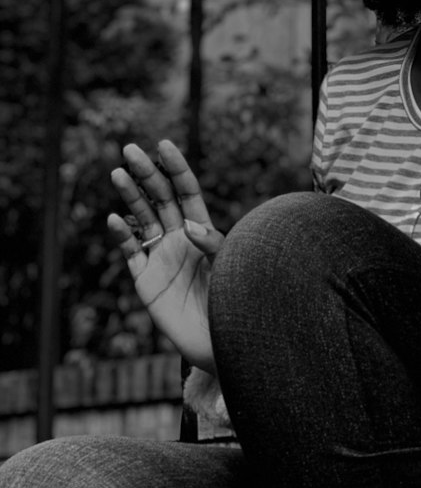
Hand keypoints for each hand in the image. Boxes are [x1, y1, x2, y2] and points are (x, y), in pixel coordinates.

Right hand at [107, 139, 223, 371]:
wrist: (224, 343)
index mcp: (203, 230)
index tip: (163, 144)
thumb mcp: (232, 265)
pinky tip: (116, 219)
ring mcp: (161, 258)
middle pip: (160, 199)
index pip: (186, 192)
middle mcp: (180, 239)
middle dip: (146, 173)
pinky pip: (131, 252)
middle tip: (129, 149)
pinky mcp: (146, 281)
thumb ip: (212, 243)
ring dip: (130, 196)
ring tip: (117, 173)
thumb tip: (187, 225)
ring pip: (142, 219)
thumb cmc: (237, 299)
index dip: (175, 167)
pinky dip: (122, 235)